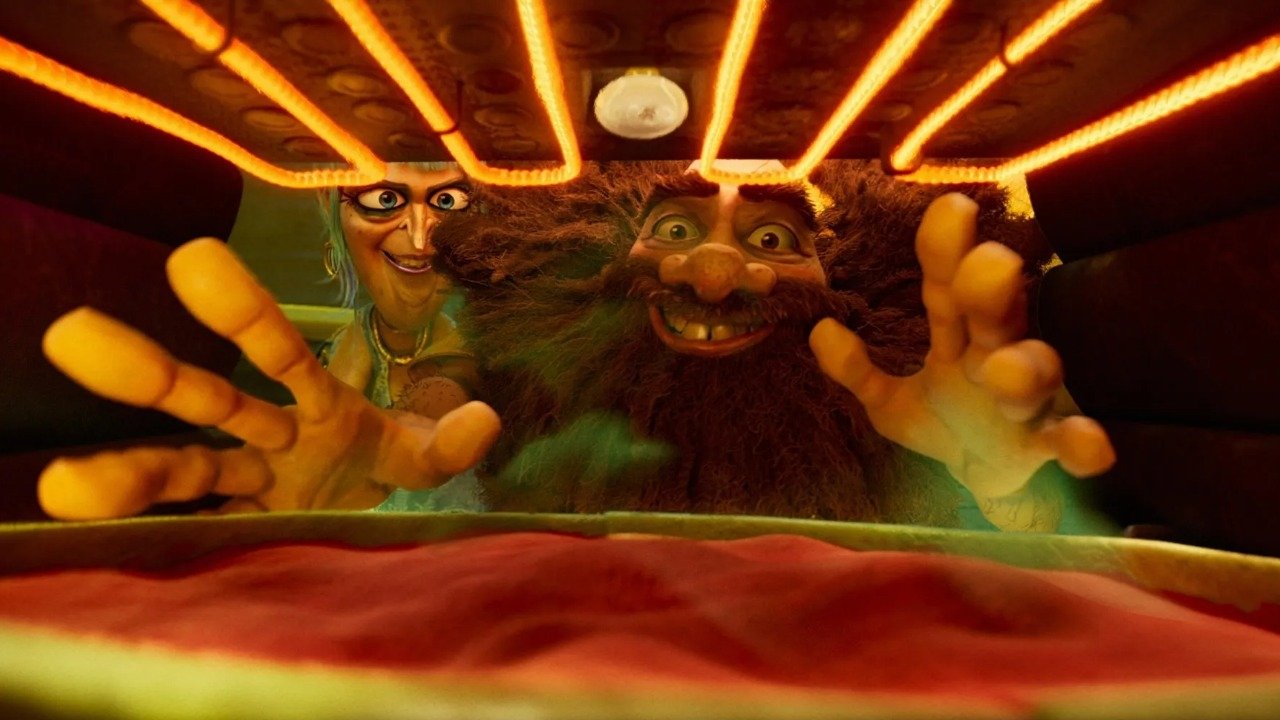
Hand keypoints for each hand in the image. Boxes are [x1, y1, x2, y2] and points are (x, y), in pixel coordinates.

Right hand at [38, 239, 499, 519]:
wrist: (365, 519)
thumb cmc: (384, 467)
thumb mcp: (420, 456)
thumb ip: (445, 440)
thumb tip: (482, 419)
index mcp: (315, 405)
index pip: (280, 354)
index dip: (245, 313)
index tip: (193, 259)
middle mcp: (265, 438)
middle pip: (207, 401)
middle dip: (150, 373)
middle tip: (72, 335)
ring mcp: (242, 487)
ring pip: (180, 472)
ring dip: (125, 477)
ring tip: (60, 486)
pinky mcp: (233, 533)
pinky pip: (183, 534)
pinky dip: (138, 538)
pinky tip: (76, 536)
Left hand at [809, 193, 1113, 530]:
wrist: (988, 484)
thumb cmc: (945, 425)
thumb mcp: (890, 403)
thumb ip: (856, 370)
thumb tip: (820, 330)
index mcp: (958, 334)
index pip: (948, 284)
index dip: (948, 249)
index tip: (952, 207)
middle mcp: (997, 353)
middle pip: (998, 313)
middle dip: (993, 291)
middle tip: (991, 264)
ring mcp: (1026, 398)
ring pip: (1034, 371)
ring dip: (1025, 368)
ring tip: (1004, 369)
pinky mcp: (1045, 445)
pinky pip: (1067, 441)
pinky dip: (1080, 443)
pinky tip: (1090, 446)